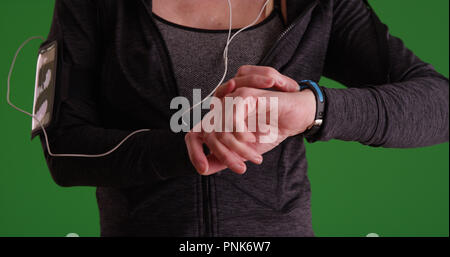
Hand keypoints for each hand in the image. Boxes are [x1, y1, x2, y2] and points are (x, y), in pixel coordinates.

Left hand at [185, 65, 315, 174]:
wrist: (295, 117)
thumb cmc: (270, 130)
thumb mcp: (244, 150)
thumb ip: (224, 157)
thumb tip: (204, 169)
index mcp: (218, 120)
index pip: (193, 134)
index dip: (194, 153)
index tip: (204, 170)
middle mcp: (220, 108)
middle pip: (207, 136)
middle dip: (225, 156)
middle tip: (242, 168)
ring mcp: (231, 99)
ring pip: (220, 131)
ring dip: (238, 149)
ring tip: (255, 157)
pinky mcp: (244, 95)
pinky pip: (232, 121)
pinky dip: (242, 135)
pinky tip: (254, 138)